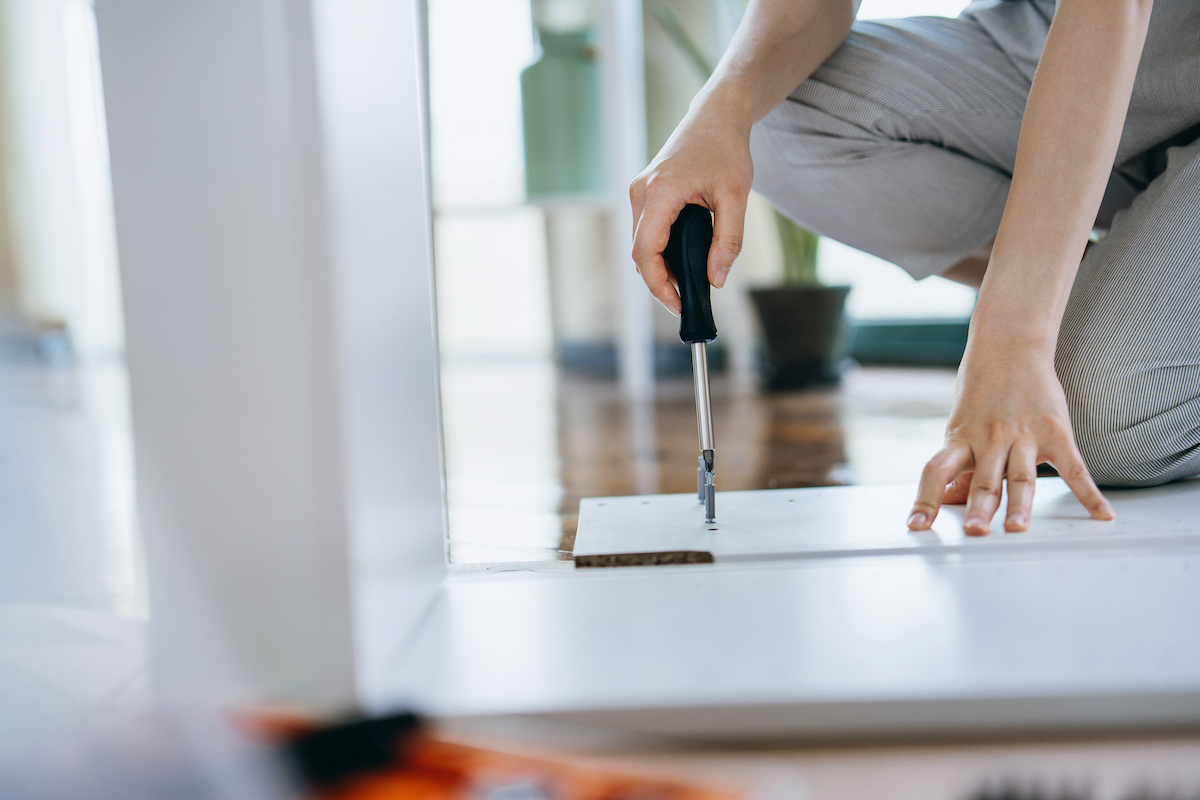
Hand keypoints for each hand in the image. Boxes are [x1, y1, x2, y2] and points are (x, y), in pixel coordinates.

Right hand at [629, 89, 754, 313]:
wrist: (716, 116)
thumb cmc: (726, 149)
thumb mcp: (735, 198)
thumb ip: (728, 241)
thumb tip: (717, 279)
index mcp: (661, 193)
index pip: (645, 252)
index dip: (658, 285)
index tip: (677, 304)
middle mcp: (641, 192)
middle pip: (639, 252)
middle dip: (659, 281)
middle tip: (686, 299)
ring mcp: (639, 191)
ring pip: (640, 243)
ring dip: (658, 266)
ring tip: (686, 282)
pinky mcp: (644, 191)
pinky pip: (644, 230)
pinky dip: (658, 250)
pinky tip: (680, 260)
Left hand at [907, 340, 1114, 534]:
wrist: (1010, 348)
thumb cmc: (981, 393)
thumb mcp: (960, 428)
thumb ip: (958, 468)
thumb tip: (945, 503)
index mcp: (961, 440)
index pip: (936, 472)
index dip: (925, 500)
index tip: (915, 526)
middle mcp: (990, 440)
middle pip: (983, 479)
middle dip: (979, 507)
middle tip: (974, 532)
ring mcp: (1024, 437)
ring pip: (1021, 477)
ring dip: (1019, 505)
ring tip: (1016, 529)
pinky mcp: (1056, 434)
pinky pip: (1074, 468)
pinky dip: (1089, 494)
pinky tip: (1101, 516)